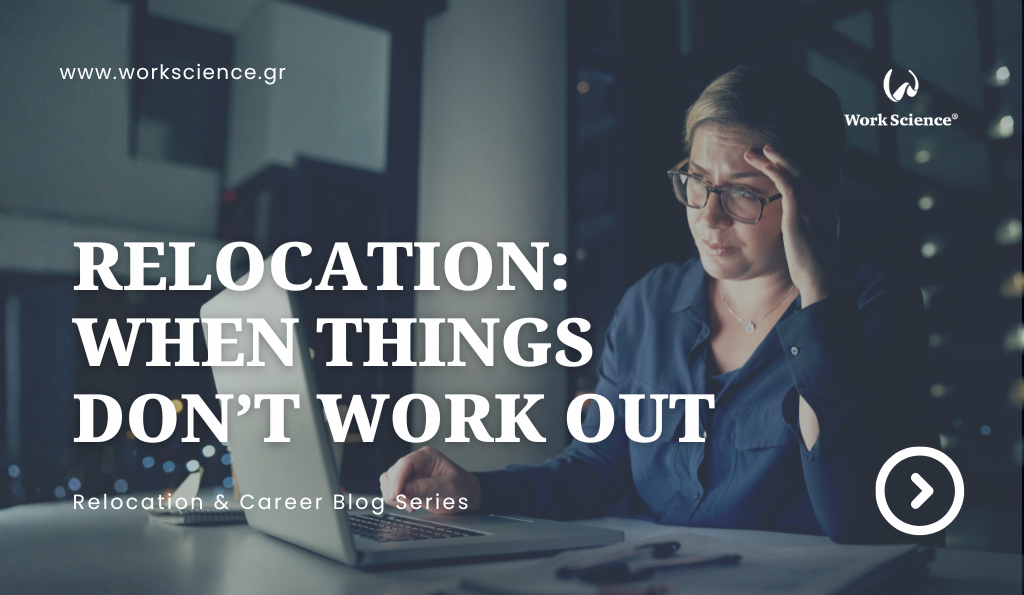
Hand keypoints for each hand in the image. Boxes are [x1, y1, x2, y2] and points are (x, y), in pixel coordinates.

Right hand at [379, 446, 481, 513]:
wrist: (466, 499)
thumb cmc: (463, 487)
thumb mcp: (449, 487)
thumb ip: (427, 487)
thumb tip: (404, 489)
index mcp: (427, 456)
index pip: (405, 463)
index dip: (397, 479)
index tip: (397, 494)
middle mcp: (416, 463)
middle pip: (392, 473)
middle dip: (397, 491)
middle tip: (410, 505)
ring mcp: (410, 475)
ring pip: (387, 482)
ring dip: (394, 497)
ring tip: (411, 506)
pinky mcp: (407, 487)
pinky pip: (391, 491)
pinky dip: (395, 501)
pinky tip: (410, 506)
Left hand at [744, 145, 846, 305]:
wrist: (822, 276)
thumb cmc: (815, 263)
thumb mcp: (813, 240)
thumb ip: (806, 226)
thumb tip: (797, 225)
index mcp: (823, 206)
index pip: (809, 179)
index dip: (794, 168)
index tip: (778, 161)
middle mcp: (820, 201)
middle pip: (799, 171)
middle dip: (780, 157)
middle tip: (762, 149)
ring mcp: (811, 205)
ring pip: (793, 173)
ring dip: (773, 160)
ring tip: (754, 152)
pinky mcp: (800, 213)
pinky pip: (789, 185)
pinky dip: (778, 172)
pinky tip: (766, 164)